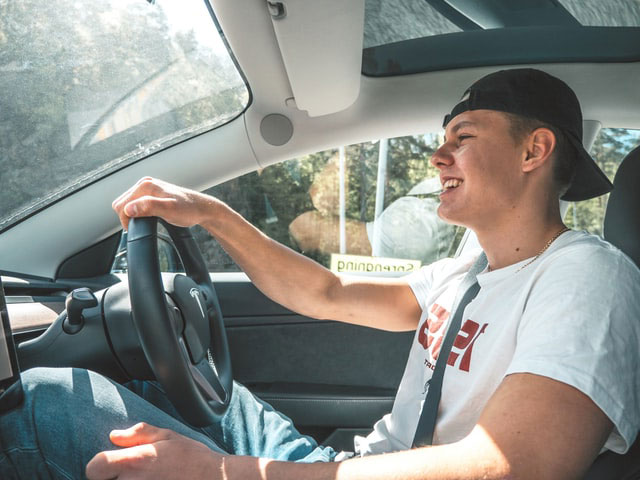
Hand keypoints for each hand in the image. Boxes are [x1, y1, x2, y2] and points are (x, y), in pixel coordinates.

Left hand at [85, 422, 223, 479]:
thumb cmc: (192, 457)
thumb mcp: (168, 436)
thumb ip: (138, 434)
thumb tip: (114, 436)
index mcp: (135, 461)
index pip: (95, 467)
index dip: (100, 465)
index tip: (111, 464)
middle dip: (113, 478)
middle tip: (133, 474)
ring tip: (145, 479)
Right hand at [112, 177, 218, 230]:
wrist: (202, 208)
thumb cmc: (189, 210)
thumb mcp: (169, 210)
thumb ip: (148, 207)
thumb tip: (129, 209)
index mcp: (146, 185)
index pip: (121, 205)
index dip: (126, 220)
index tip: (136, 228)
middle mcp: (145, 183)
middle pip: (122, 203)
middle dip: (128, 217)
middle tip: (143, 226)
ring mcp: (148, 186)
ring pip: (128, 203)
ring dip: (133, 214)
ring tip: (147, 221)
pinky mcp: (152, 192)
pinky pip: (136, 202)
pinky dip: (138, 211)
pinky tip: (149, 216)